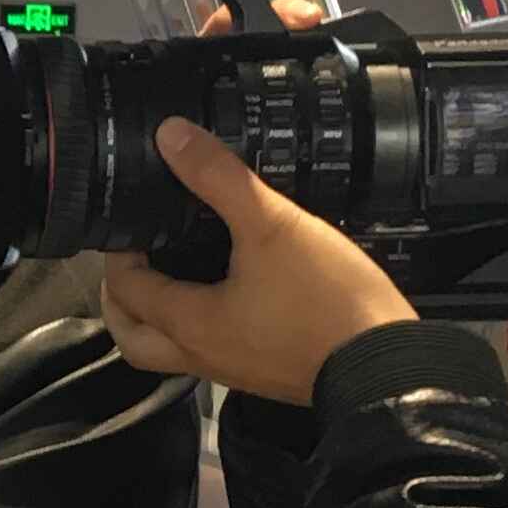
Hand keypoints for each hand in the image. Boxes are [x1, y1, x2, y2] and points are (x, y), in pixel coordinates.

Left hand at [98, 119, 420, 405]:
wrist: (388, 363)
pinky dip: (205, 320)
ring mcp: (235, 369)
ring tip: (177, 271)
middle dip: (123, 301)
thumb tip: (172, 137)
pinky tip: (233, 288)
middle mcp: (203, 355)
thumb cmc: (327, 302)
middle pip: (134, 339)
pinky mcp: (267, 370)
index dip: (119, 253)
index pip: (126, 289)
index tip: (131, 222)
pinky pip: (216, 348)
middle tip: (135, 262)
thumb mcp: (272, 225)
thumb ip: (220, 179)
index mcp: (190, 324)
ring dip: (161, 315)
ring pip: (173, 349)